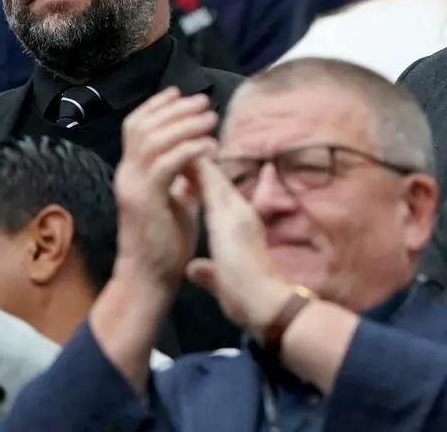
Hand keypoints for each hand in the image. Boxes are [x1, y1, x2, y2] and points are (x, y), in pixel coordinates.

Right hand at [113, 89, 216, 295]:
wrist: (149, 278)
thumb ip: (183, 177)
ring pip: (154, 140)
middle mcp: (127, 173)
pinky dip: (189, 150)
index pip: (137, 126)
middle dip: (175, 109)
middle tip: (204, 102)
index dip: (157, 105)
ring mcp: (133, 186)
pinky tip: (209, 146)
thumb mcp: (176, 201)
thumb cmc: (165, 243)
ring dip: (185, 125)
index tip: (181, 93)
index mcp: (133, 172)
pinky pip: (166, 164)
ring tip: (211, 120)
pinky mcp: (145, 200)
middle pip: (144, 125)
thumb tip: (198, 158)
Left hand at [185, 156, 290, 339]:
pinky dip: (200, 173)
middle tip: (178, 142)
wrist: (268, 305)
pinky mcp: (232, 220)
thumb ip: (209, 271)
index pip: (217, 197)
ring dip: (196, 162)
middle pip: (216, 181)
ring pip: (214, 179)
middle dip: (196, 163)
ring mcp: (238, 216)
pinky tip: (186, 158)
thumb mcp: (223, 280)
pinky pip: (214, 189)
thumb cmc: (249, 298)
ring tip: (178, 143)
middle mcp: (240, 215)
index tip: (181, 164)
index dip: (199, 178)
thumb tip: (193, 269)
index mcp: (238, 228)